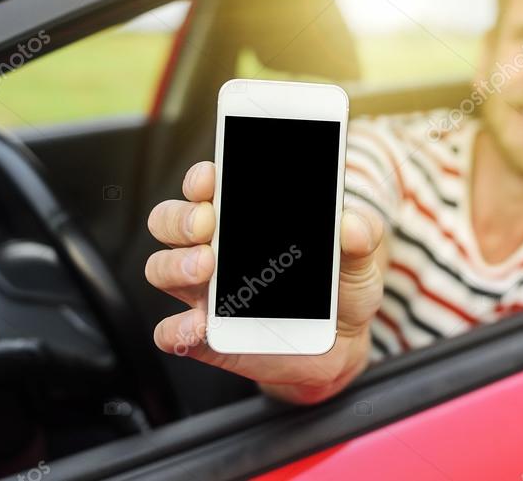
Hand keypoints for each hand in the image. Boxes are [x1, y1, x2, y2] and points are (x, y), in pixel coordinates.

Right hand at [145, 161, 385, 403]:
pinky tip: (200, 324)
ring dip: (175, 263)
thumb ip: (361, 236)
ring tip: (206, 266)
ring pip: (161, 268)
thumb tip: (352, 224)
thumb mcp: (358, 258)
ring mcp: (206, 293)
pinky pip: (171, 332)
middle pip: (170, 221)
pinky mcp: (205, 337)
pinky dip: (177, 328)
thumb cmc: (341, 288)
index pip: (206, 187)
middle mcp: (215, 250)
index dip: (201, 178)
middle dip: (180, 217)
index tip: (211, 178)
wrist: (342, 344)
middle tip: (207, 224)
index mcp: (245, 219)